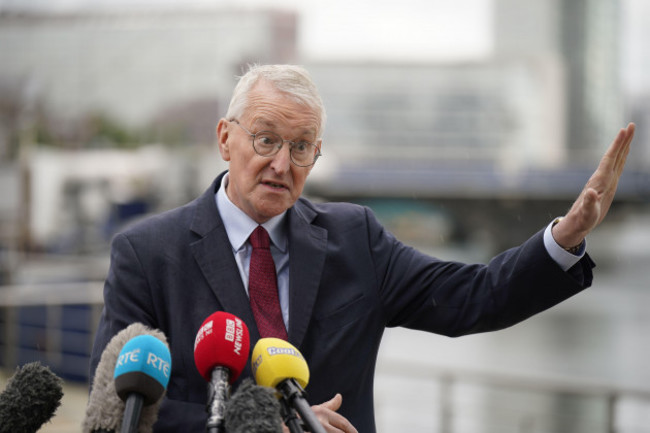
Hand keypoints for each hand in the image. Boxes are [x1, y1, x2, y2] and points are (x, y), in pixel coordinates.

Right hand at [282, 394, 357, 432]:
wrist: (281, 425)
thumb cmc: (300, 419)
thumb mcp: (315, 410)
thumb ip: (330, 405)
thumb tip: (339, 396)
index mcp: (322, 412)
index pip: (344, 423)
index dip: (352, 431)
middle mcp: (318, 421)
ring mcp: (313, 429)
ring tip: (332, 432)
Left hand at [552, 123, 635, 247]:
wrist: (576, 223)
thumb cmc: (582, 219)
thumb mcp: (587, 213)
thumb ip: (588, 203)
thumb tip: (590, 193)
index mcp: (599, 181)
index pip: (610, 159)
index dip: (617, 145)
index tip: (624, 131)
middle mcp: (602, 177)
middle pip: (614, 155)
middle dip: (622, 141)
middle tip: (631, 125)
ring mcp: (604, 180)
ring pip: (616, 159)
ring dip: (623, 146)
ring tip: (629, 133)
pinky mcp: (606, 185)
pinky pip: (616, 167)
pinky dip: (621, 158)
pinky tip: (624, 153)